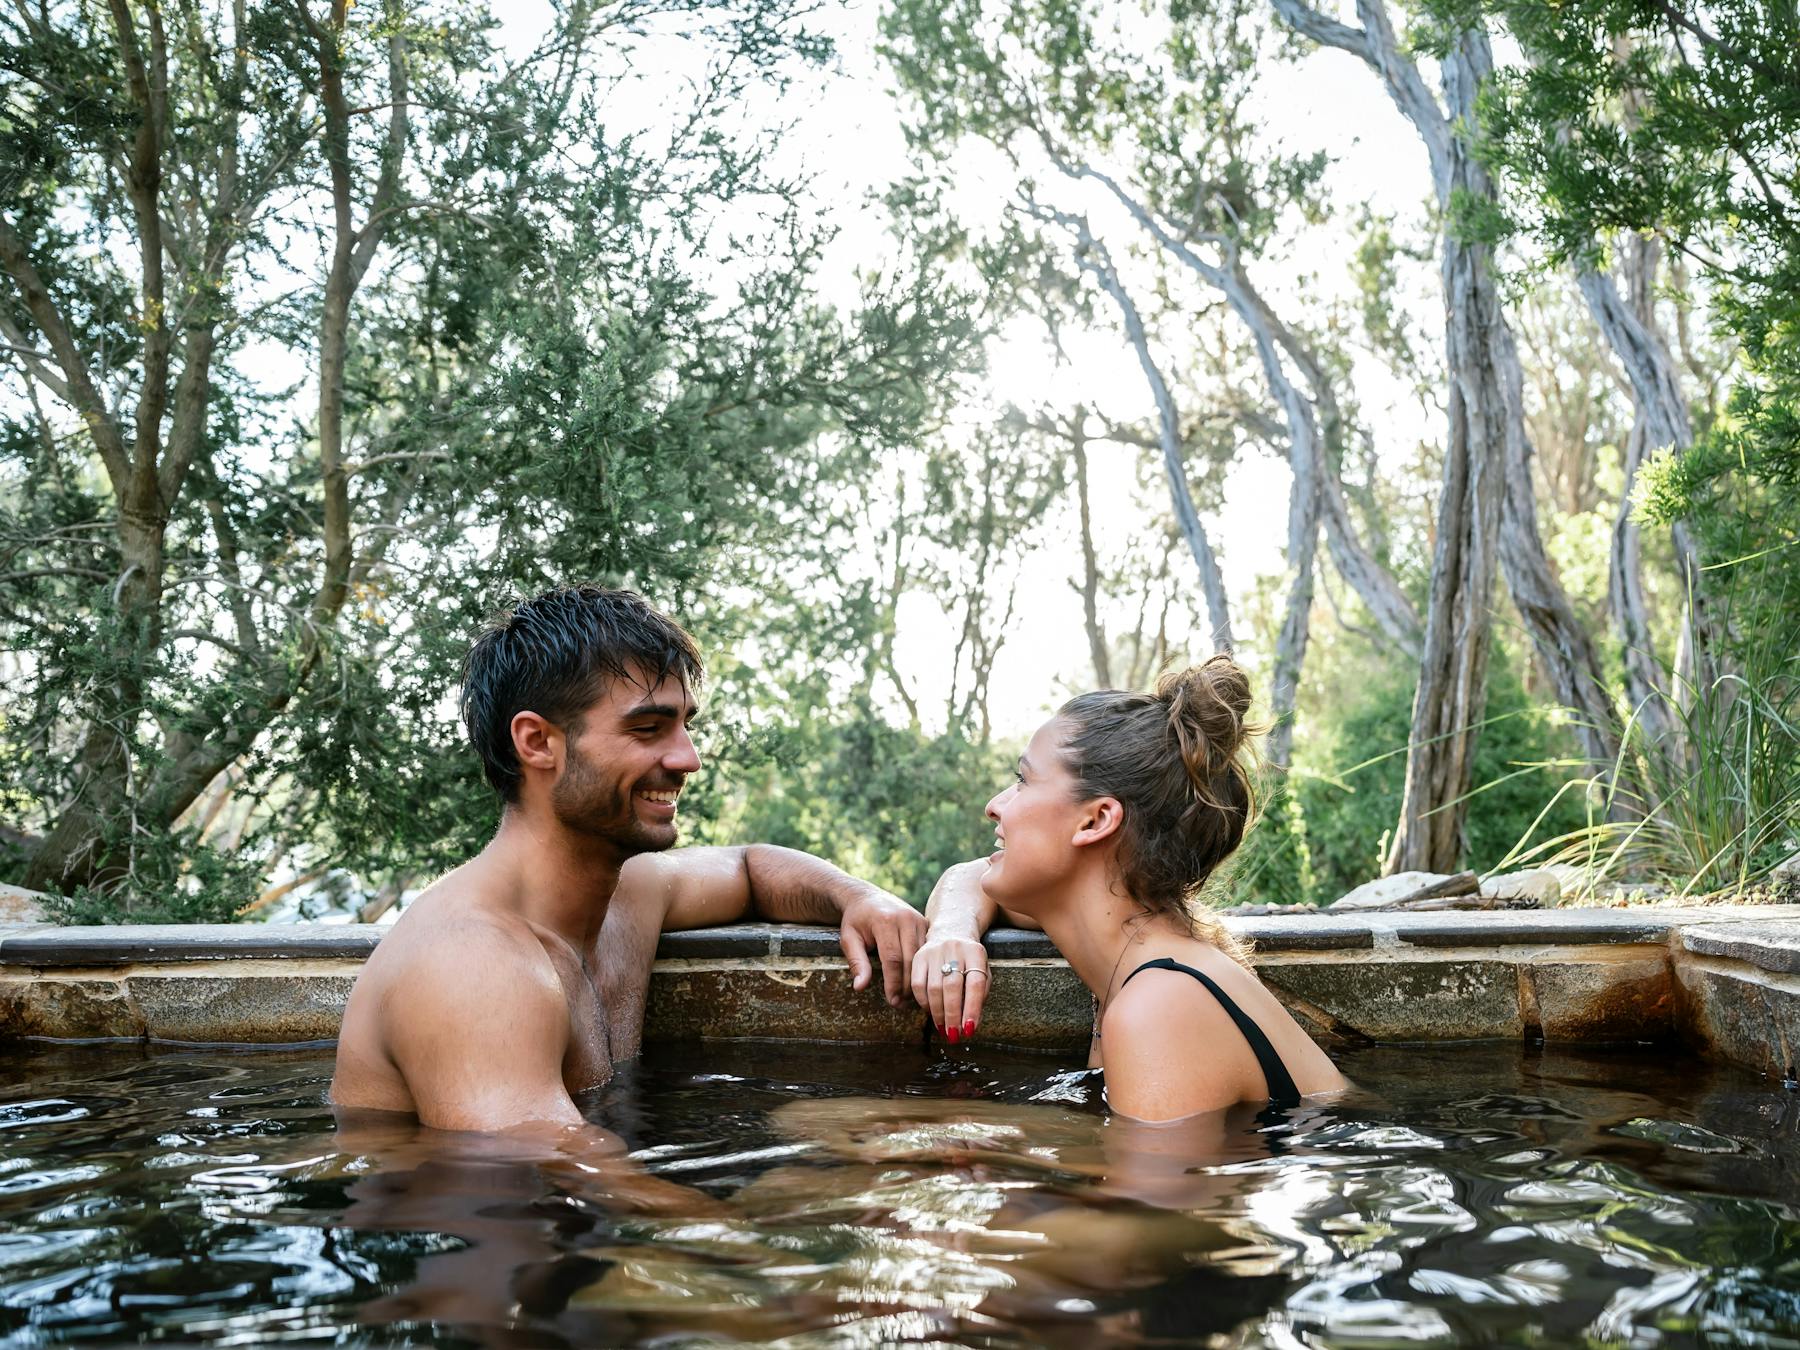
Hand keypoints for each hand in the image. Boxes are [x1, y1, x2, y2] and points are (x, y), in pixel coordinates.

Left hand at [839, 889, 928, 1007]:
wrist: (866, 897)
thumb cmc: (856, 920)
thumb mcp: (849, 939)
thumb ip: (856, 962)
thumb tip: (860, 987)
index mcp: (885, 921)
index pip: (892, 959)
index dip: (893, 983)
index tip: (891, 1000)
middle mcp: (905, 919)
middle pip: (910, 959)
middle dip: (906, 985)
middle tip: (900, 1003)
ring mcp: (918, 919)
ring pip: (922, 957)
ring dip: (916, 979)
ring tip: (907, 997)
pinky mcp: (925, 923)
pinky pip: (927, 950)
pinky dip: (923, 967)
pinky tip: (917, 981)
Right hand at [910, 928, 989, 1043]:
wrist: (952, 930)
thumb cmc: (970, 959)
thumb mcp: (982, 970)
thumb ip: (980, 994)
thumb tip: (970, 1024)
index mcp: (976, 953)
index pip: (976, 983)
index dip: (973, 1008)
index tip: (970, 1029)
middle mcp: (955, 949)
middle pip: (952, 986)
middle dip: (953, 1015)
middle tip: (953, 1035)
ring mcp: (935, 951)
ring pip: (934, 987)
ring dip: (938, 1013)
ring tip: (943, 1028)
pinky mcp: (919, 955)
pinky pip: (917, 983)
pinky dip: (923, 1002)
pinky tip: (929, 1012)